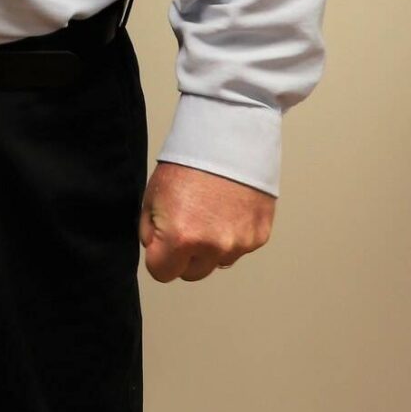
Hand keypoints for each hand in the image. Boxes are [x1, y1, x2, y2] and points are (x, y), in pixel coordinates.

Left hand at [139, 160, 274, 283]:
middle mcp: (213, 247)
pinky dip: (233, 234)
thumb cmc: (188, 163)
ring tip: (211, 211)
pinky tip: (229, 208)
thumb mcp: (152, 196)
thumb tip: (157, 249)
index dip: (159, 257)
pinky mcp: (260, 235)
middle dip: (185, 255)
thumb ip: (151, 231)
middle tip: (187, 224)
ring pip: (218, 261)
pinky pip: (240, 247)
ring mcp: (240, 243)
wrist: (230, 138)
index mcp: (181, 239)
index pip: (162, 273)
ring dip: (212, 246)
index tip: (162, 242)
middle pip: (192, 273)